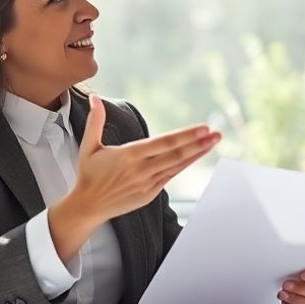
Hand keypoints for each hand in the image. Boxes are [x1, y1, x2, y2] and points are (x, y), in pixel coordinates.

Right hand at [49, 95, 219, 257]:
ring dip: (197, 153)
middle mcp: (141, 170)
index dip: (185, 136)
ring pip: (177, 166)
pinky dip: (185, 166)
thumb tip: (94, 97)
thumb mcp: (89, 146)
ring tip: (213, 142)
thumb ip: (95, 120)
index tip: (202, 128)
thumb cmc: (89, 174)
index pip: (163, 143)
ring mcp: (148, 183)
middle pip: (176, 154)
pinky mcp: (151, 193)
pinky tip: (196, 156)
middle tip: (216, 133)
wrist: (88, 206)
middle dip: (198, 143)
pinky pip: (171, 176)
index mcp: (129, 155)